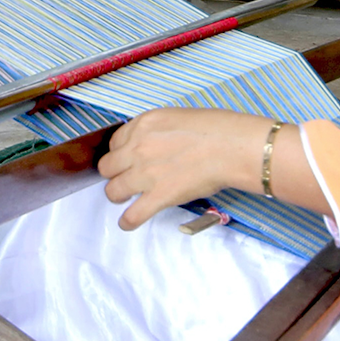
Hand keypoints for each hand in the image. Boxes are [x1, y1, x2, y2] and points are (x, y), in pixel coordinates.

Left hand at [97, 107, 273, 229]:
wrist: (232, 147)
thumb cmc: (216, 129)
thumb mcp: (177, 117)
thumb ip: (157, 131)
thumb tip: (155, 145)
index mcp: (143, 124)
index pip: (115, 142)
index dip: (121, 153)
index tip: (128, 160)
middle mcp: (137, 147)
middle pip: (108, 167)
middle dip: (115, 174)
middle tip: (127, 178)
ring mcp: (145, 173)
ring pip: (113, 191)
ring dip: (118, 196)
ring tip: (127, 200)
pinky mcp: (158, 196)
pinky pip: (132, 215)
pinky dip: (128, 221)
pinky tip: (129, 222)